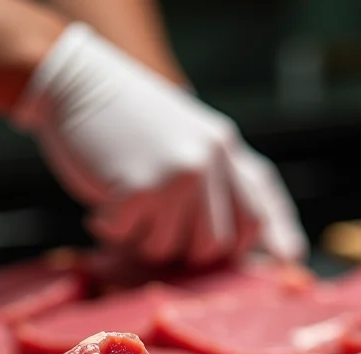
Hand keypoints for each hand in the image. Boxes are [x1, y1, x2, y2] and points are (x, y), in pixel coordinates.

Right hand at [12, 23, 305, 265]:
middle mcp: (209, 161)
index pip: (259, 213)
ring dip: (141, 240)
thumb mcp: (192, 140)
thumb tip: (281, 253)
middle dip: (181, 248)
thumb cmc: (132, 122)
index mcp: (226, 149)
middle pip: (214, 246)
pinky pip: (130, 239)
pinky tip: (103, 206)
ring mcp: (176, 175)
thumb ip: (225, 186)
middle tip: (153, 226)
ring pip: (169, 249)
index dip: (254, 244)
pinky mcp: (139, 188)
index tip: (270, 263)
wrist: (79, 84)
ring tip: (126, 207)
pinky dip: (111, 229)